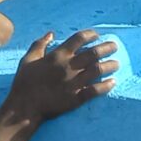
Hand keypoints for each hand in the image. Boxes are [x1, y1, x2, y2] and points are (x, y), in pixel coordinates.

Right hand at [3, 30, 119, 126]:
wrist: (24, 107)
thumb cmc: (24, 83)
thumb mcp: (28, 60)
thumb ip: (39, 45)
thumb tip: (50, 33)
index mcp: (58, 56)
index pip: (79, 39)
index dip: (91, 34)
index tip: (98, 35)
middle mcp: (69, 67)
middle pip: (93, 53)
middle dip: (107, 48)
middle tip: (115, 46)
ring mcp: (74, 82)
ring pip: (98, 70)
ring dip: (110, 65)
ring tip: (117, 63)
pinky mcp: (76, 98)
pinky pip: (95, 90)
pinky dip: (106, 86)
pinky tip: (113, 82)